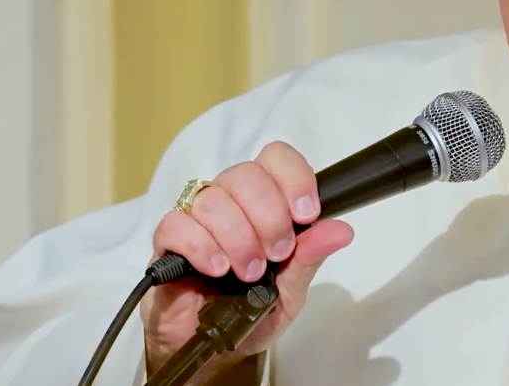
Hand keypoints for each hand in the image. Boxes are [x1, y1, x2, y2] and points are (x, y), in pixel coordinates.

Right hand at [140, 142, 353, 382]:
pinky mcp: (167, 243)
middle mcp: (230, 201)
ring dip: (238, 237)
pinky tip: (217, 269)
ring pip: (213, 199)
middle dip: (269, 215)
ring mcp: (196, 219)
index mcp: (265, 202)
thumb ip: (310, 257)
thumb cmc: (251, 312)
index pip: (276, 158)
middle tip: (277, 254)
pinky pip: (176, 224)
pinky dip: (202, 246)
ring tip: (249, 273)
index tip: (305, 214)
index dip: (293, 178)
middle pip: (245, 174)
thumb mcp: (291, 290)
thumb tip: (342, 230)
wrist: (212, 350)